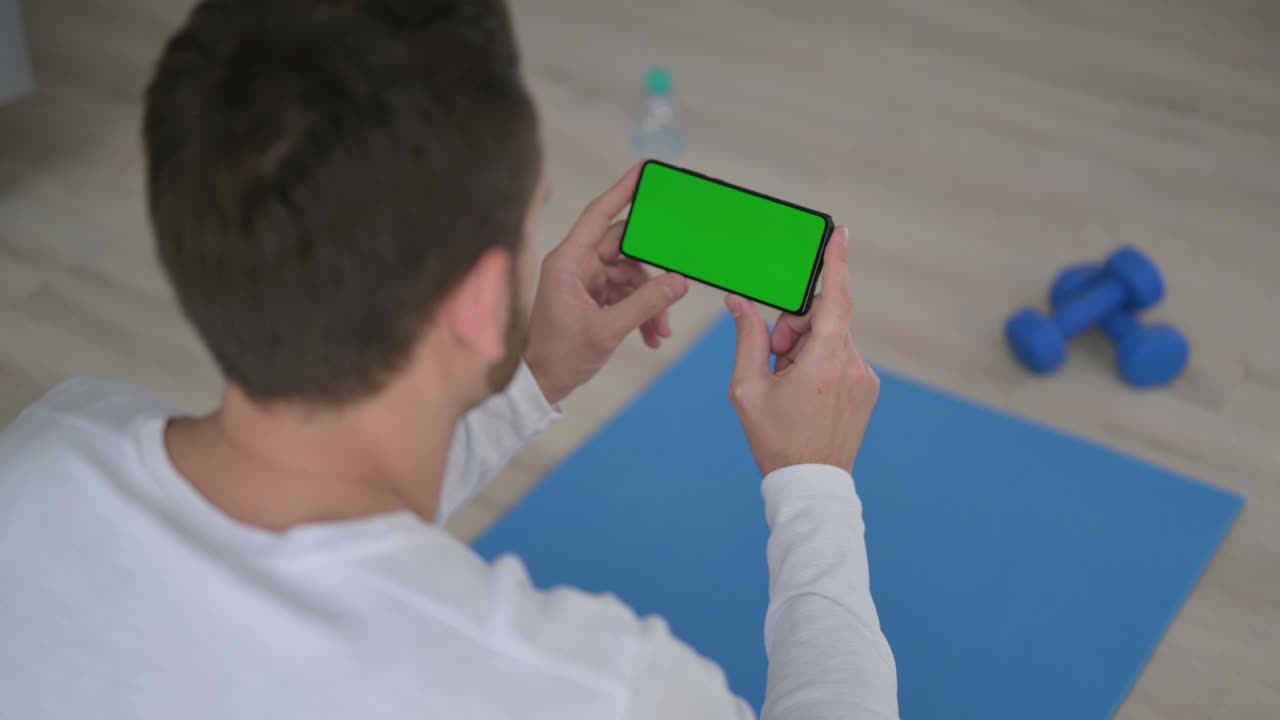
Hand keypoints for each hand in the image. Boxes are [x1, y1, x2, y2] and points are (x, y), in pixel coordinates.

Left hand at [524, 164, 689, 404]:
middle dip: (653, 273)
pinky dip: (641, 312)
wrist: (539, 384)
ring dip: (651, 301)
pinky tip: (652, 336)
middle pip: (625, 249)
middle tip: (679, 275)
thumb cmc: (558, 356)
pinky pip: (625, 295)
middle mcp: (575, 265)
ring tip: (661, 330)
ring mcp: (583, 282)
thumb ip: (645, 304)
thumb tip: (678, 282)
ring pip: (630, 277)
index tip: (645, 170)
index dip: (624, 190)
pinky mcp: (591, 299)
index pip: (600, 214)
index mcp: (567, 261)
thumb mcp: (606, 330)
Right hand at [726, 226, 879, 475]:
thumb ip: (748, 338)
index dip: (837, 262)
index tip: (840, 234)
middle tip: (775, 358)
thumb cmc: (775, 440)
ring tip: (788, 382)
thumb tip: (740, 303)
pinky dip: (820, 363)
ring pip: (832, 338)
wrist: (810, 485)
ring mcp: (865, 379)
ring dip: (807, 347)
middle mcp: (853, 366)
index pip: (835, 299)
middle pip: (824, 319)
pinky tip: (805, 392)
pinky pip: (841, 357)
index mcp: (825, 363)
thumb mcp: (748, 389)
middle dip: (795, 328)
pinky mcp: (868, 389)